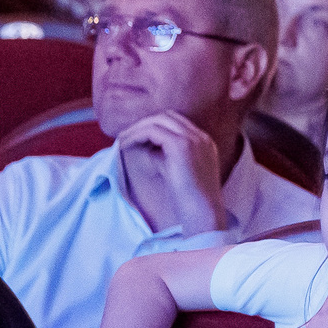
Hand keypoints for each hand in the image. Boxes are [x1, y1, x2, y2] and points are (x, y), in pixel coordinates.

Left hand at [115, 112, 230, 234]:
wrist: (203, 211)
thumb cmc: (189, 198)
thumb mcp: (177, 169)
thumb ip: (165, 155)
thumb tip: (145, 146)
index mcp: (205, 142)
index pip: (177, 122)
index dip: (154, 126)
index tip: (138, 138)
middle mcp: (201, 136)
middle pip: (167, 116)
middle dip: (144, 124)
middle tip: (126, 136)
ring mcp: (193, 139)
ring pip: (158, 120)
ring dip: (137, 128)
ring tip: (122, 140)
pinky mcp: (182, 145)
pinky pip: (152, 131)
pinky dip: (136, 135)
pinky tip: (125, 145)